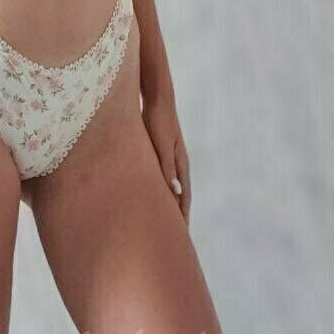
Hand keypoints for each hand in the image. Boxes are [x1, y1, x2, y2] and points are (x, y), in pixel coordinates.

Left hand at [142, 94, 190, 224]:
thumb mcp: (162, 146)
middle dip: (177, 213)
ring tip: (161, 218)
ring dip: (168, 202)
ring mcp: (170, 157)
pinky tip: (149, 193)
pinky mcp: (159, 152)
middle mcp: (178, 163)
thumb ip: (166, 168)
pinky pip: (160, 176)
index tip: (181, 235)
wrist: (157, 99)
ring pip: (169, 186)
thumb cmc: (158, 121)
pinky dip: (158, 188)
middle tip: (172, 234)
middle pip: (179, 194)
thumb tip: (174, 192)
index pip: (184, 197)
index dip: (182, 215)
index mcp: (181, 164)